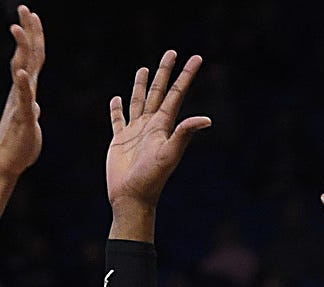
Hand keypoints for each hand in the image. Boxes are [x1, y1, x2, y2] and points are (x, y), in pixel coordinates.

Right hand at [0, 6, 44, 178]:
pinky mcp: (21, 119)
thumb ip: (31, 110)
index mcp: (26, 90)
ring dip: (21, 50)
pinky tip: (22, 73)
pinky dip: (22, 86)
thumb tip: (34, 105)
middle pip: (27, 56)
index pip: (32, 58)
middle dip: (27, 31)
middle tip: (24, 8)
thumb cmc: (19, 147)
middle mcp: (22, 92)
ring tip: (17, 29)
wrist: (7, 166)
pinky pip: (22, 99)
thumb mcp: (30, 123)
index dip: (34, 36)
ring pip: (22, 71)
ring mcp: (20, 103)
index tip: (32, 15)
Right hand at [107, 51, 210, 215]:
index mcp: (163, 125)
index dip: (186, 75)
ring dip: (141, 85)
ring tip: (143, 69)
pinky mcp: (119, 141)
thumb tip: (207, 119)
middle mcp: (150, 125)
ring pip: (138, 101)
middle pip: (158, 92)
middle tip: (171, 52)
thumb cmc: (151, 179)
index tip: (196, 57)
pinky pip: (118, 120)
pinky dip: (116, 109)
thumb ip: (184, 133)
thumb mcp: (169, 154)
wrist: (132, 197)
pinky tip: (116, 99)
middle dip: (165, 72)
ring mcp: (135, 132)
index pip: (176, 94)